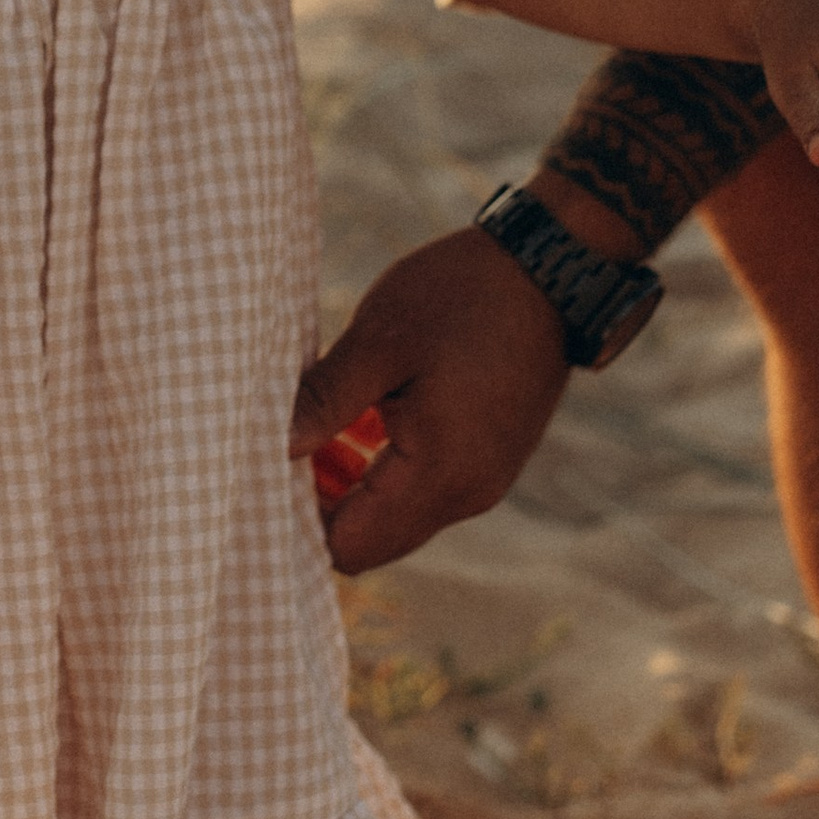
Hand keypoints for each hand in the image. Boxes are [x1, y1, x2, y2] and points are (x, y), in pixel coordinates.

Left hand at [289, 222, 570, 574]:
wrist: (552, 270)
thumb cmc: (462, 295)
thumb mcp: (379, 340)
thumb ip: (322, 401)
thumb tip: (268, 449)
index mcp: (438, 473)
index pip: (349, 547)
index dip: (298, 520)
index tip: (266, 468)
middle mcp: (466, 495)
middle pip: (370, 543)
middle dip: (321, 505)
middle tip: (288, 442)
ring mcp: (483, 481)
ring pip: (395, 518)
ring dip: (352, 486)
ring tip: (325, 424)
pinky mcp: (489, 462)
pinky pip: (423, 492)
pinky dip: (385, 470)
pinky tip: (367, 417)